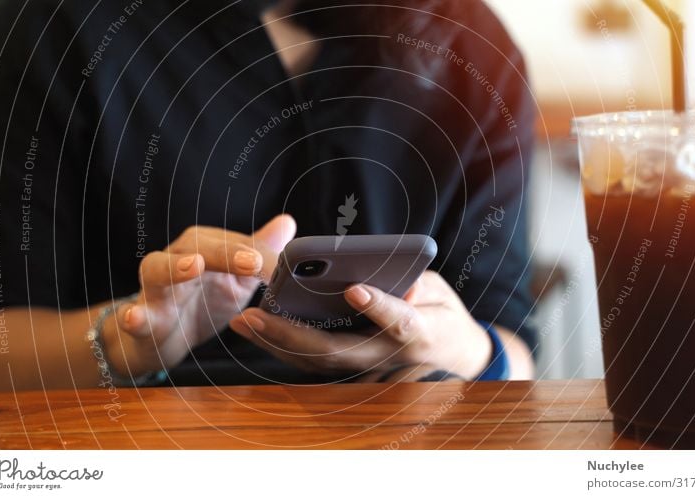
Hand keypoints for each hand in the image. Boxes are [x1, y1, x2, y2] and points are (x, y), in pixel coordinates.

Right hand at [107, 214, 295, 374]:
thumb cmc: (202, 301)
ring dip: (175, 267)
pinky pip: (134, 316)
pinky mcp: (142, 318)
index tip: (282, 264)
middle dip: (225, 252)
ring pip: (158, 270)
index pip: (231, 242)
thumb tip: (288, 222)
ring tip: (194, 266)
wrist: (164, 338)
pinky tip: (134, 317)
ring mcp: (155, 288)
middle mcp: (176, 260)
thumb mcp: (237, 278)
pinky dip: (133, 316)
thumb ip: (259, 252)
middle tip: (253, 262)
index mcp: (203, 248)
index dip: (258, 252)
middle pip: (197, 246)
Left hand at [229, 270, 492, 379]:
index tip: (356, 290)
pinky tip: (257, 330)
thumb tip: (399, 284)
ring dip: (277, 344)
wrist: (449, 356)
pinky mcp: (351, 370)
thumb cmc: (442, 314)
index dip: (380, 308)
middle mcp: (388, 357)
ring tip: (245, 321)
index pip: (401, 323)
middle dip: (293, 335)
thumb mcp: (441, 290)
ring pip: (318, 362)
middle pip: (338, 352)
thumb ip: (420, 285)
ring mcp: (368, 369)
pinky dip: (283, 347)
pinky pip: (313, 362)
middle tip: (255, 314)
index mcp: (422, 334)